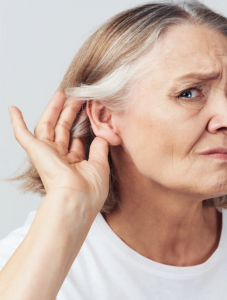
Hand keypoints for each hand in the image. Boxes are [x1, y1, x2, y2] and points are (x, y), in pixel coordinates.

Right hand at [9, 90, 109, 211]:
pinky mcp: (36, 151)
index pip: (76, 140)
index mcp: (74, 164)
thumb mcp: (100, 165)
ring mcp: (47, 154)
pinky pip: (22, 134)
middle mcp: (59, 158)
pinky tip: (13, 109)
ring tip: (62, 93)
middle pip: (63, 129)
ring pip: (48, 126)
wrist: (77, 199)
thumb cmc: (90, 189)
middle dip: (70, 113)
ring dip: (53, 110)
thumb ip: (99, 149)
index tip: (89, 112)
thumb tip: (100, 136)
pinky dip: (16, 122)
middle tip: (77, 97)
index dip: (82, 125)